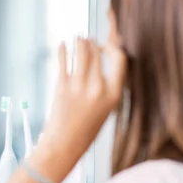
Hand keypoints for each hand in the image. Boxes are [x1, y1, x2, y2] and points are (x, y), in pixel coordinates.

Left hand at [39, 37, 126, 159]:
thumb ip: (106, 88)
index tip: (106, 44)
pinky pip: (64, 62)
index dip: (113, 47)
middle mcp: (98, 88)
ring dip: (79, 42)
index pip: (120, 60)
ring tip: (78, 37)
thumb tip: (100, 66)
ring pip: (81, 53)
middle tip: (88, 39)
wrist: (64, 144)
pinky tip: (63, 43)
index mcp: (113, 94)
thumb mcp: (105, 109)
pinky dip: (63, 50)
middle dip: (92, 43)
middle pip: (97, 54)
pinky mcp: (62, 86)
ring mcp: (79, 86)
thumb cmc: (85, 129)